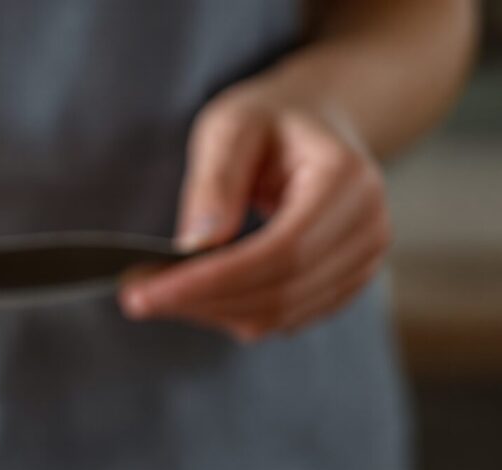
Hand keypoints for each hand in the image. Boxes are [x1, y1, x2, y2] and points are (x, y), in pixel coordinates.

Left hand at [118, 84, 390, 341]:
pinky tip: (195, 295)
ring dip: (212, 312)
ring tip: (156, 293)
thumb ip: (215, 180)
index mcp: (346, 180)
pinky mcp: (346, 285)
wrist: (317, 124)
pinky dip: (233, 314)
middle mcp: (368, 228)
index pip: (280, 252)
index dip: (210, 281)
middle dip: (200, 301)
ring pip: (279, 315)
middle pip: (279, 291)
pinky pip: (284, 319)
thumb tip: (197, 245)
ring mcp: (364, 262)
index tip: (143, 293)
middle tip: (134, 296)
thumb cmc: (271, 119)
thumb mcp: (231, 125)